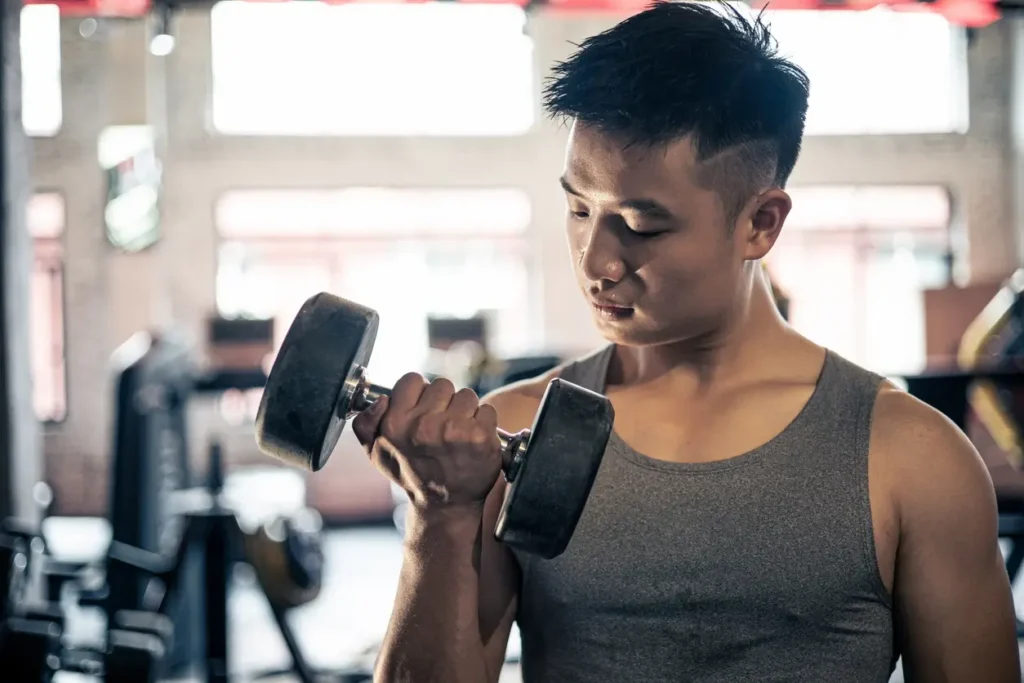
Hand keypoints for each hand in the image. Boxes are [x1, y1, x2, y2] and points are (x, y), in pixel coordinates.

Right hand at [352, 373, 501, 510]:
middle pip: (442, 385)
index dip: (419, 393)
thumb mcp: (376, 453)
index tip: (422, 409)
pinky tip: (473, 440)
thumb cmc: (412, 474)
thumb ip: (366, 422)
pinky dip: (484, 422)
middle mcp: (425, 426)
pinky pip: (487, 410)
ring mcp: (455, 430)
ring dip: (465, 411)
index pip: (412, 380)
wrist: (445, 505)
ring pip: (466, 395)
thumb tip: (380, 399)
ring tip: (458, 434)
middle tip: (442, 425)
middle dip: (444, 401)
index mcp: (397, 424)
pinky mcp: (481, 437)